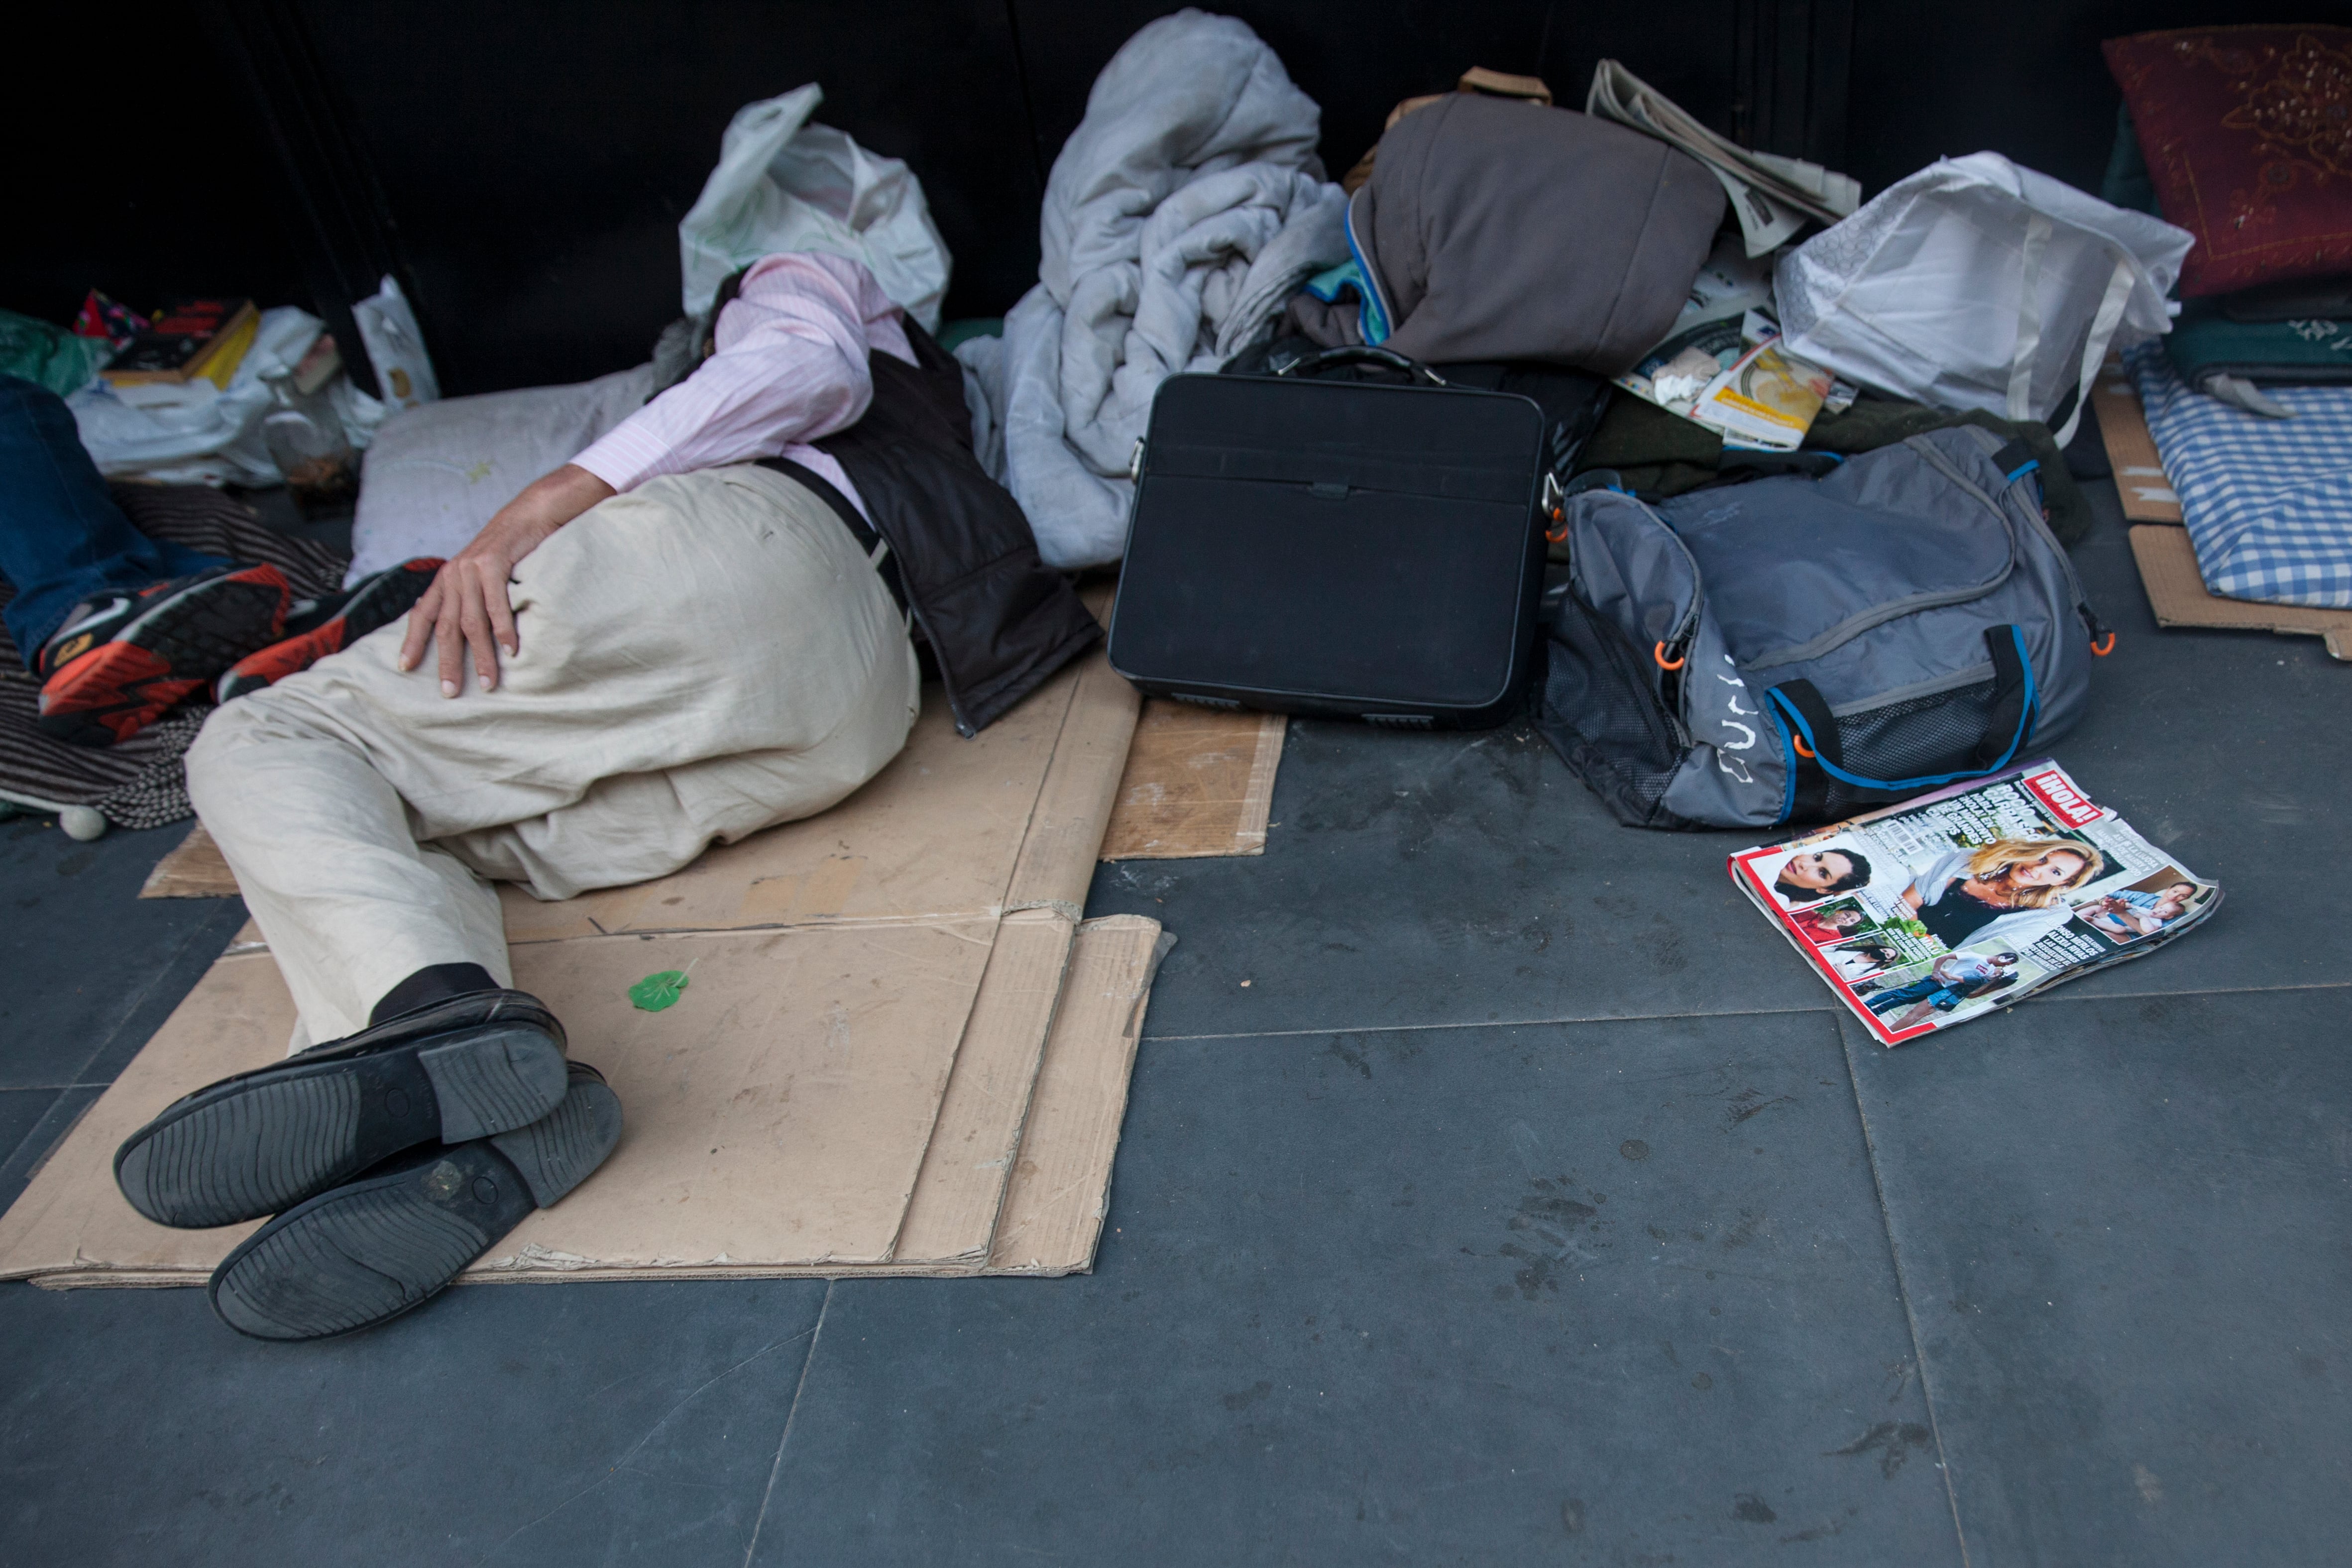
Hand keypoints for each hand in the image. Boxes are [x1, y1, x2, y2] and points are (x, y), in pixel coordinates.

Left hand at [398, 464, 614, 694]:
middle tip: (450, 692)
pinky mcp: (493, 564)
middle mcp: (453, 574)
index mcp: (446, 578)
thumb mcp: (480, 572)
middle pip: (445, 626)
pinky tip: (510, 651)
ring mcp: (471, 569)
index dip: (412, 641)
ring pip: (471, 621)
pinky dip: (503, 631)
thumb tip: (467, 631)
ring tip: (489, 682)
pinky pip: (496, 605)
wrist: (530, 514)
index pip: (422, 613)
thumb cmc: (510, 549)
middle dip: (446, 662)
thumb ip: (470, 596)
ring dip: (480, 655)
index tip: (404, 667)